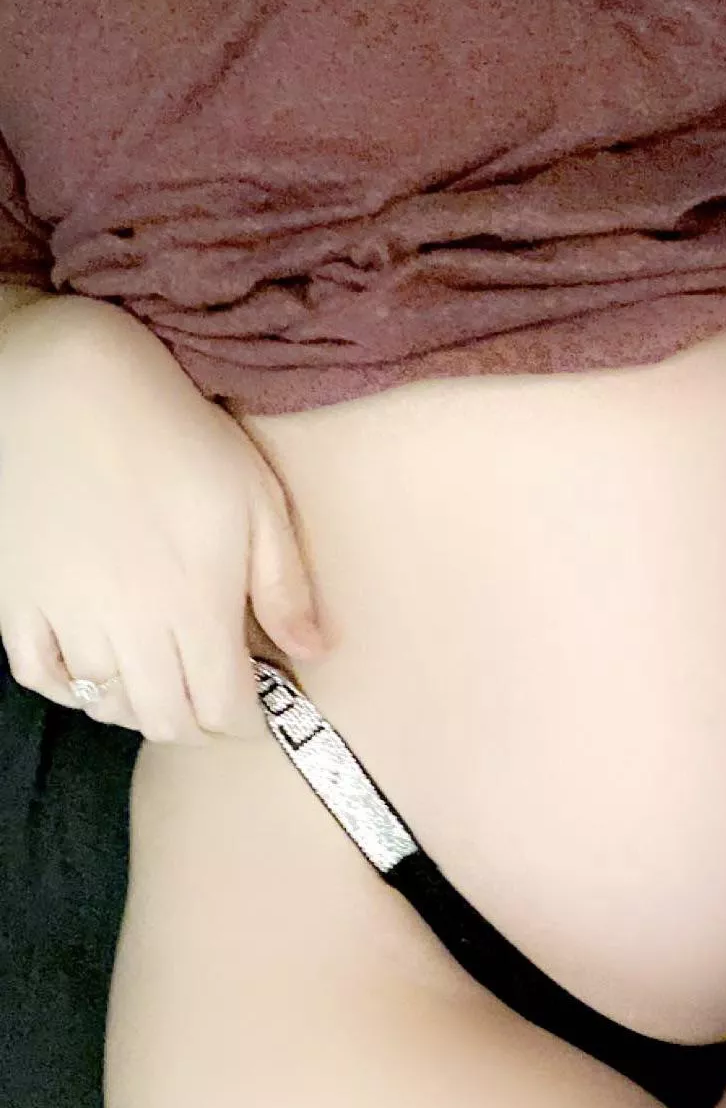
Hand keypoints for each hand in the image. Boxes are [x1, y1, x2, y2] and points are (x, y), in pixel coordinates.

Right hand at [0, 294, 331, 743]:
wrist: (67, 384)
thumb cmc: (174, 433)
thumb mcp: (255, 500)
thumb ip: (285, 587)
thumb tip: (314, 652)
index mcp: (195, 609)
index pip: (222, 712)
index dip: (244, 721)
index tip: (253, 704)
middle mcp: (129, 628)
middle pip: (166, 722)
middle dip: (197, 723)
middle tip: (210, 698)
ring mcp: (67, 618)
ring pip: (105, 706)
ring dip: (138, 706)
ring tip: (159, 677)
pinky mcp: (16, 601)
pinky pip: (40, 677)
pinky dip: (69, 689)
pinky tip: (92, 668)